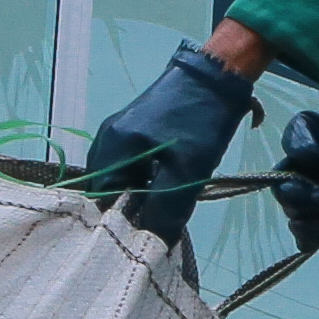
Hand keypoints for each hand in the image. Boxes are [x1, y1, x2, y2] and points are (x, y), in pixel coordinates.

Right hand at [77, 42, 257, 272]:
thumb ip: (165, 210)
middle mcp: (108, 138)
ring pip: (121, 179)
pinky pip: (131, 165)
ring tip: (163, 208)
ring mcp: (120, 131)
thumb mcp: (187, 171)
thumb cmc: (200, 121)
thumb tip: (151, 245)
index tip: (140, 240)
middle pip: (108, 190)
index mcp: (113, 147)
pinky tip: (165, 186)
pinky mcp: (136, 128)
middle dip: (129, 211)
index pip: (100, 200)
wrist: (218, 73)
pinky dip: (144, 181)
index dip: (118, 223)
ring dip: (139, 196)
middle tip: (155, 225)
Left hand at [274, 72, 318, 252]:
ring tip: (314, 186)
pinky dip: (299, 146)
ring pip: (286, 174)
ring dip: (292, 185)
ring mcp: (318, 158)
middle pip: (295, 205)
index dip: (309, 235)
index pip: (312, 232)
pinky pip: (296, 136)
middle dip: (302, 209)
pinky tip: (318, 154)